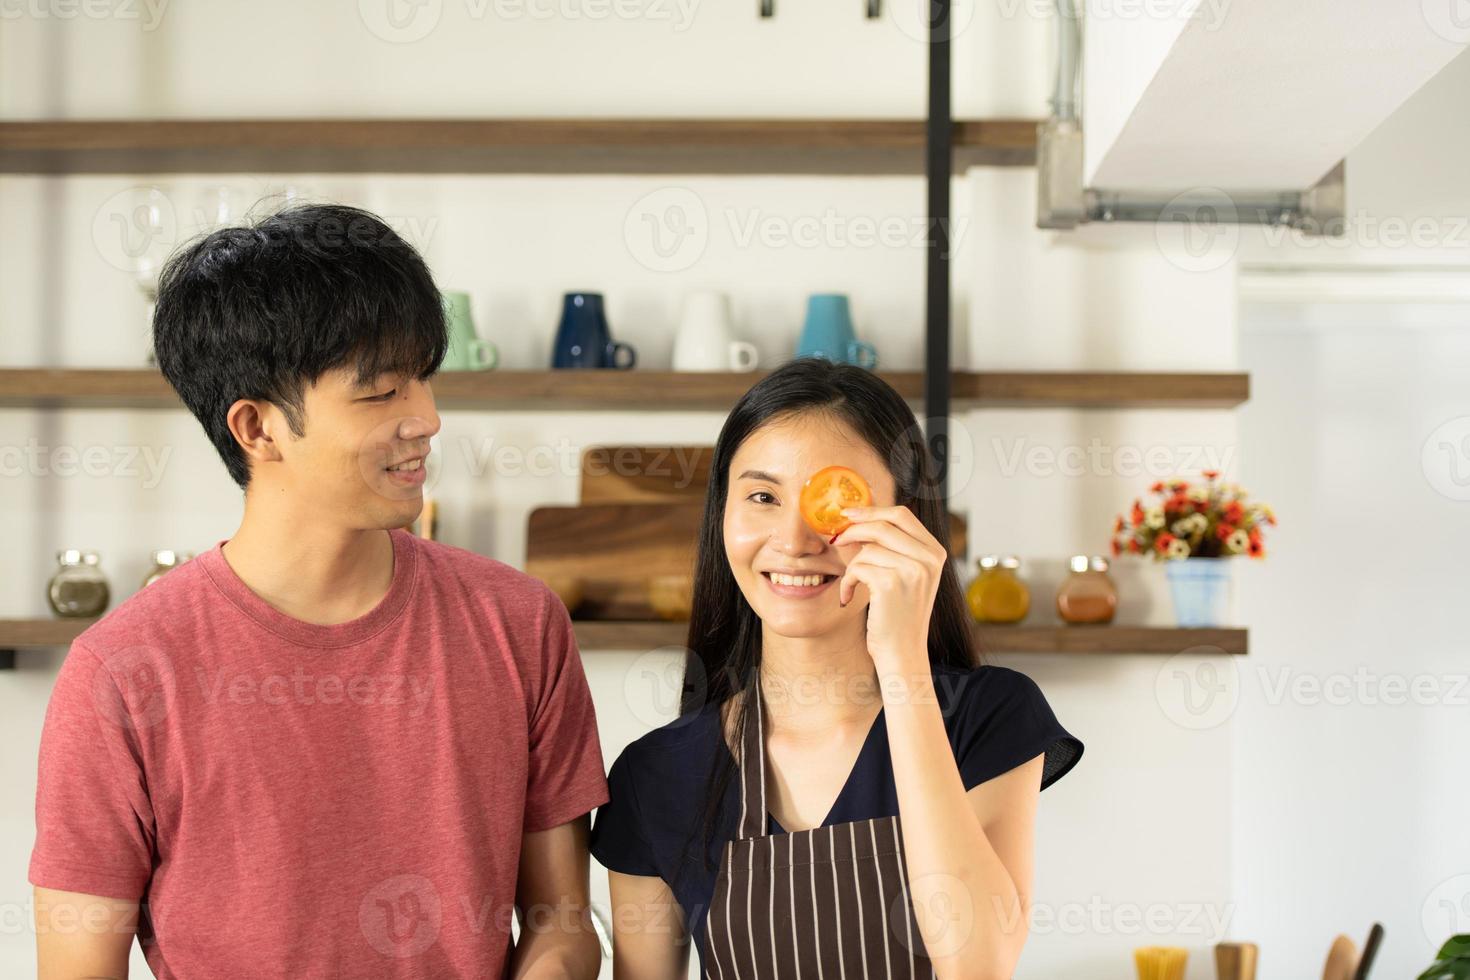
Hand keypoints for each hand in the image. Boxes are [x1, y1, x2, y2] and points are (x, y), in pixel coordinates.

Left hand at [832, 504, 946, 671]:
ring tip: (852, 585)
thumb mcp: (908, 576)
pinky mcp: (890, 583)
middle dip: (854, 529)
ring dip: (852, 567)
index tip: (849, 513)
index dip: (872, 510)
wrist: (902, 653)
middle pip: (883, 525)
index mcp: (935, 552)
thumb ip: (897, 548)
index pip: (902, 515)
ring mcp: (912, 570)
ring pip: (868, 549)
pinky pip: (857, 567)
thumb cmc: (899, 615)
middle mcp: (928, 559)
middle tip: (837, 539)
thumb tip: (861, 518)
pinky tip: (848, 597)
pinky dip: (847, 582)